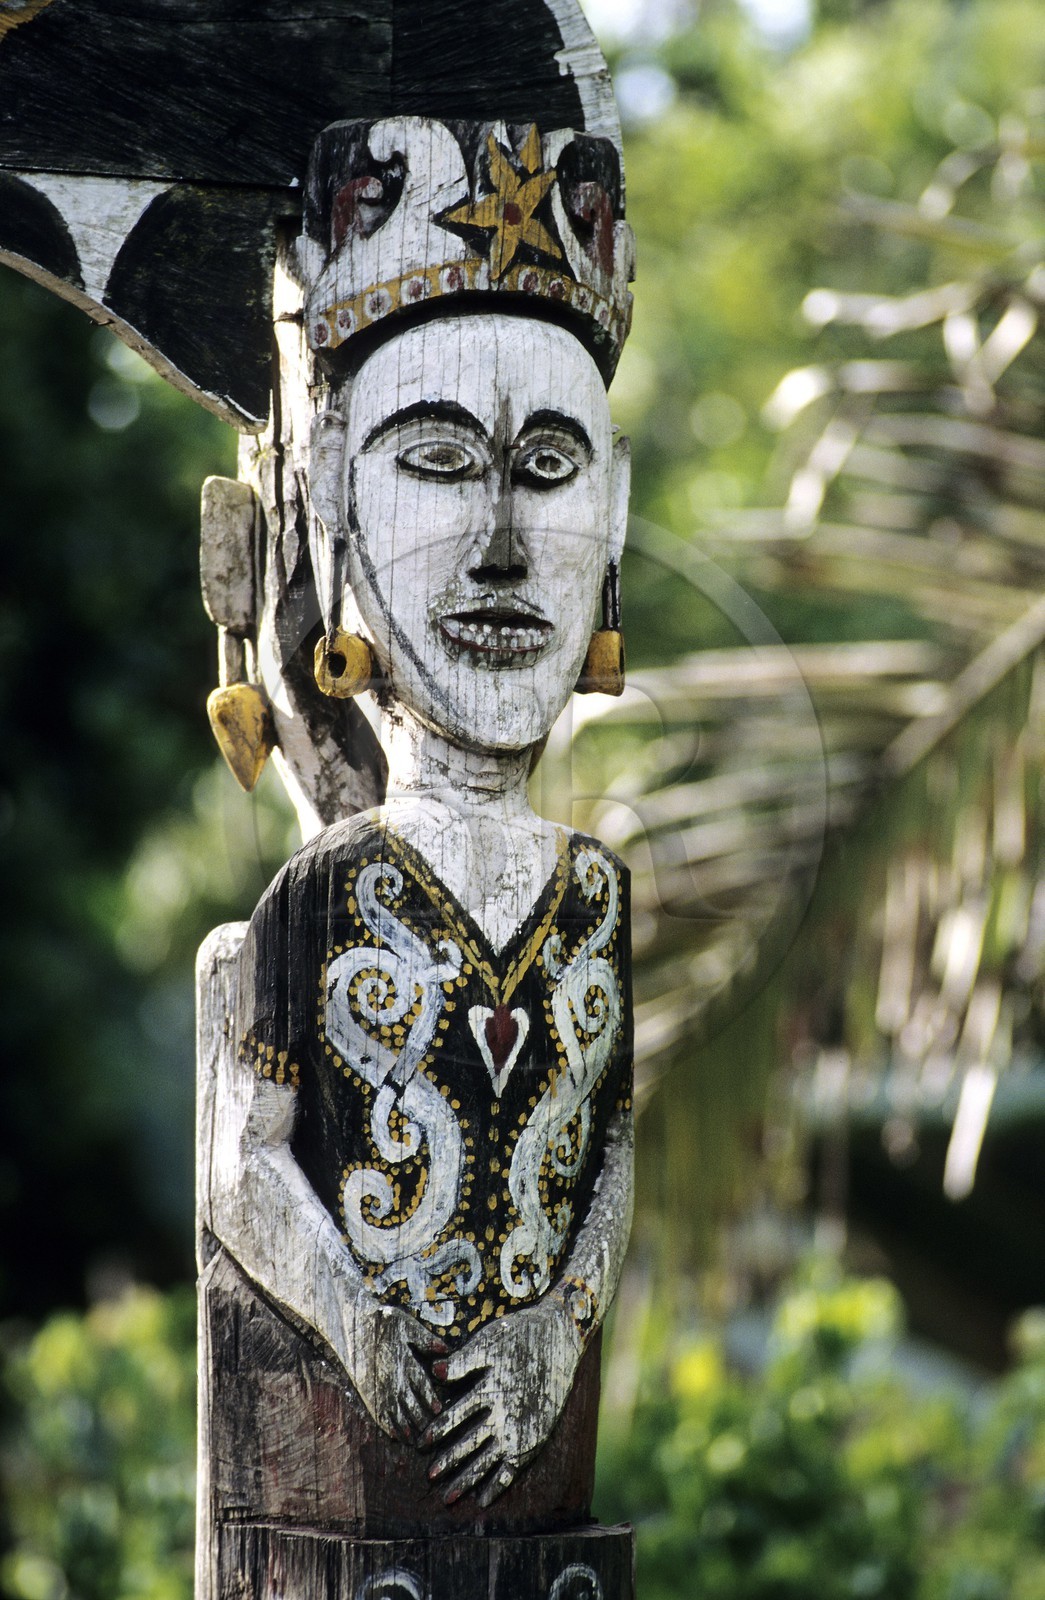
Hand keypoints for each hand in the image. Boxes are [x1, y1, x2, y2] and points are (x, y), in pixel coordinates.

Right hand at [346, 1301, 446, 1442]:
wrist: (349, 1321)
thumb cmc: (381, 1320)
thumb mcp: (406, 1324)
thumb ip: (426, 1339)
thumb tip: (447, 1351)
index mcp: (403, 1361)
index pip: (421, 1385)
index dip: (430, 1399)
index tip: (438, 1410)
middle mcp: (391, 1377)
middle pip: (409, 1404)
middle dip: (421, 1419)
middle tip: (431, 1433)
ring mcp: (376, 1386)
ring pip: (394, 1413)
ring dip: (405, 1427)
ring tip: (414, 1439)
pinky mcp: (365, 1391)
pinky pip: (377, 1413)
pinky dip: (387, 1426)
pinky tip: (394, 1435)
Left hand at [421, 1300, 579, 1506]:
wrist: (560, 1338)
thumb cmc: (520, 1335)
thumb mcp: (489, 1342)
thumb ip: (462, 1361)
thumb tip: (434, 1372)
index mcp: (491, 1389)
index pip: (456, 1415)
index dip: (437, 1430)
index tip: (420, 1444)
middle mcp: (505, 1414)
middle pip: (471, 1444)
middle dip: (449, 1462)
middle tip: (429, 1478)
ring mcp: (522, 1428)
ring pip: (489, 1461)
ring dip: (468, 1480)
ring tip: (449, 1498)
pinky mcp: (536, 1436)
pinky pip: (515, 1468)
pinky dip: (499, 1484)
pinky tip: (483, 1500)